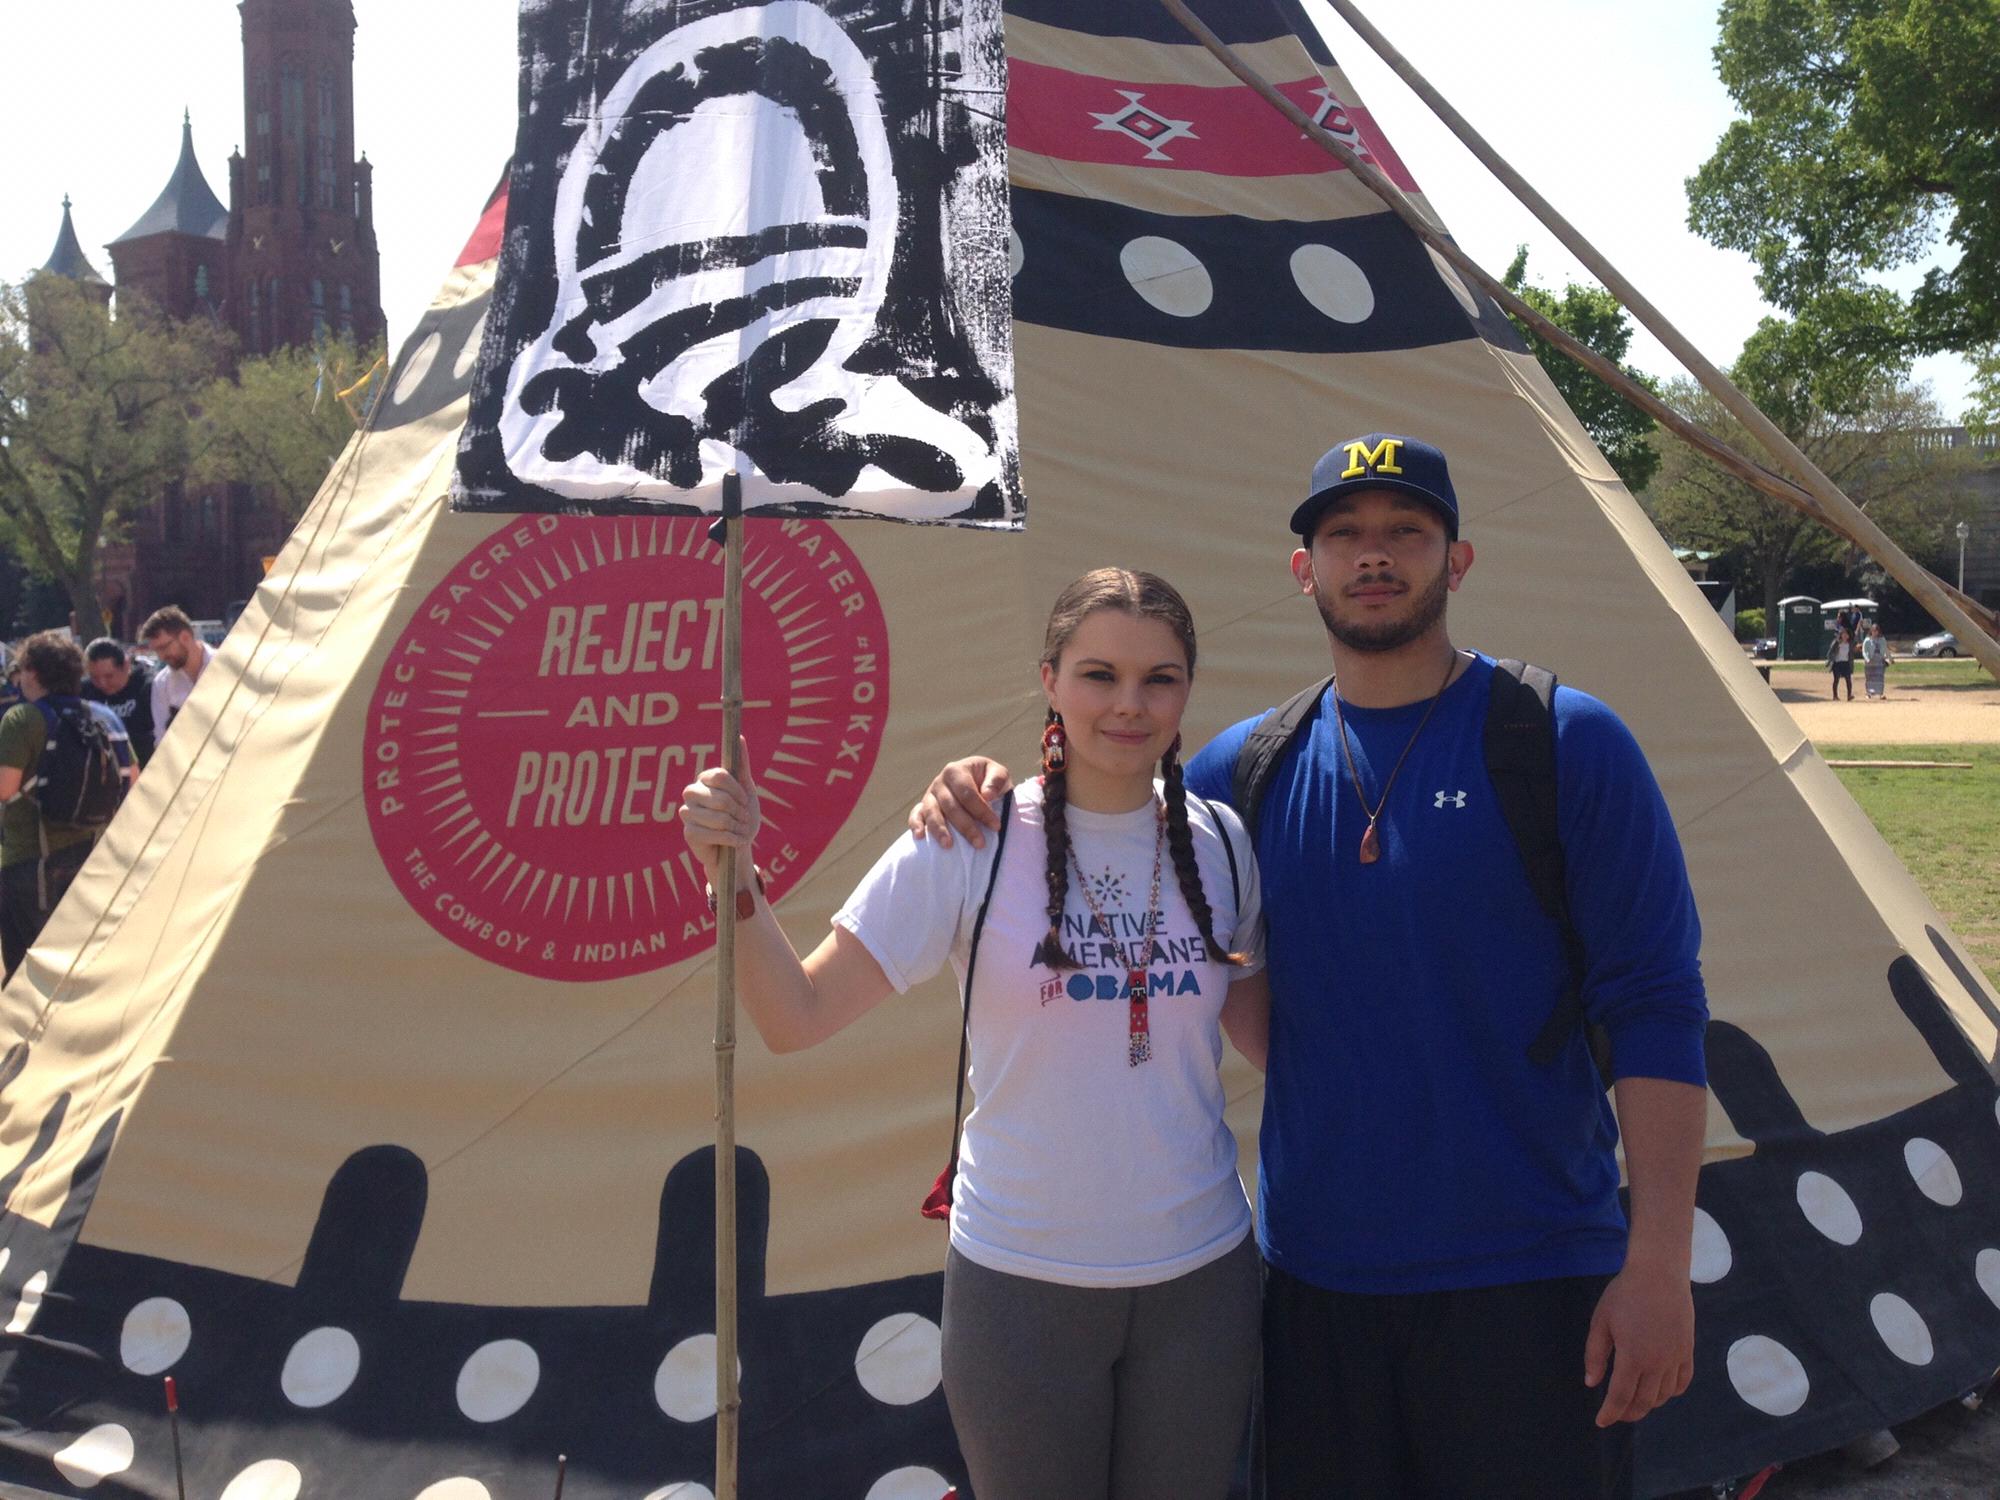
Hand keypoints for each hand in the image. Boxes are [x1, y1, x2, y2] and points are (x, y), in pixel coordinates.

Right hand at [677, 737, 759, 878]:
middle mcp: (692, 792)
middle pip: (721, 799)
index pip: (720, 776)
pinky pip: (714, 834)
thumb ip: (742, 765)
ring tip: (741, 830)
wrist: (737, 845)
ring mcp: (687, 813)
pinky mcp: (689, 833)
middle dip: (739, 812)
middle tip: (744, 819)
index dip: (737, 791)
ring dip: (737, 827)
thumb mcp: (746, 790)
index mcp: (705, 778)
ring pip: (719, 818)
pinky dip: (731, 839)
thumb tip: (740, 737)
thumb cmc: (741, 814)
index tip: (745, 800)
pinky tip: (735, 841)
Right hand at [907, 756, 1012, 847]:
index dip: (981, 810)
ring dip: (939, 830)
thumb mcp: (999, 775)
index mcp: (956, 770)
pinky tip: (920, 836)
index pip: (967, 793)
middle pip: (950, 806)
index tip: (996, 826)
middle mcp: (940, 782)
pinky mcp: (923, 807)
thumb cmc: (989, 782)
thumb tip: (987, 795)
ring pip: (932, 812)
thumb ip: (996, 781)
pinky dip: (915, 825)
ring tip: (948, 846)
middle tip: (980, 844)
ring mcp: (929, 795)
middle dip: (966, 826)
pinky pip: (916, 815)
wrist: (977, 784)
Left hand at [1583, 1259, 1694, 1425]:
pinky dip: (1671, 1392)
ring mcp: (1676, 1358)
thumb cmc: (1624, 1295)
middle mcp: (1657, 1364)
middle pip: (1644, 1401)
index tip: (1601, 1422)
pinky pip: (1682, 1381)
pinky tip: (1661, 1391)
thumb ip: (1596, 1355)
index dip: (1610, 1413)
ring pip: (1664, 1395)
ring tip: (1635, 1402)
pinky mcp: (1687, 1350)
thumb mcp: (1601, 1322)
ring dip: (1649, 1404)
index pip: (1621, 1397)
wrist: (1659, 1274)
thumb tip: (1592, 1383)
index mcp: (1633, 1357)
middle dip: (1629, 1412)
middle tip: (1617, 1414)